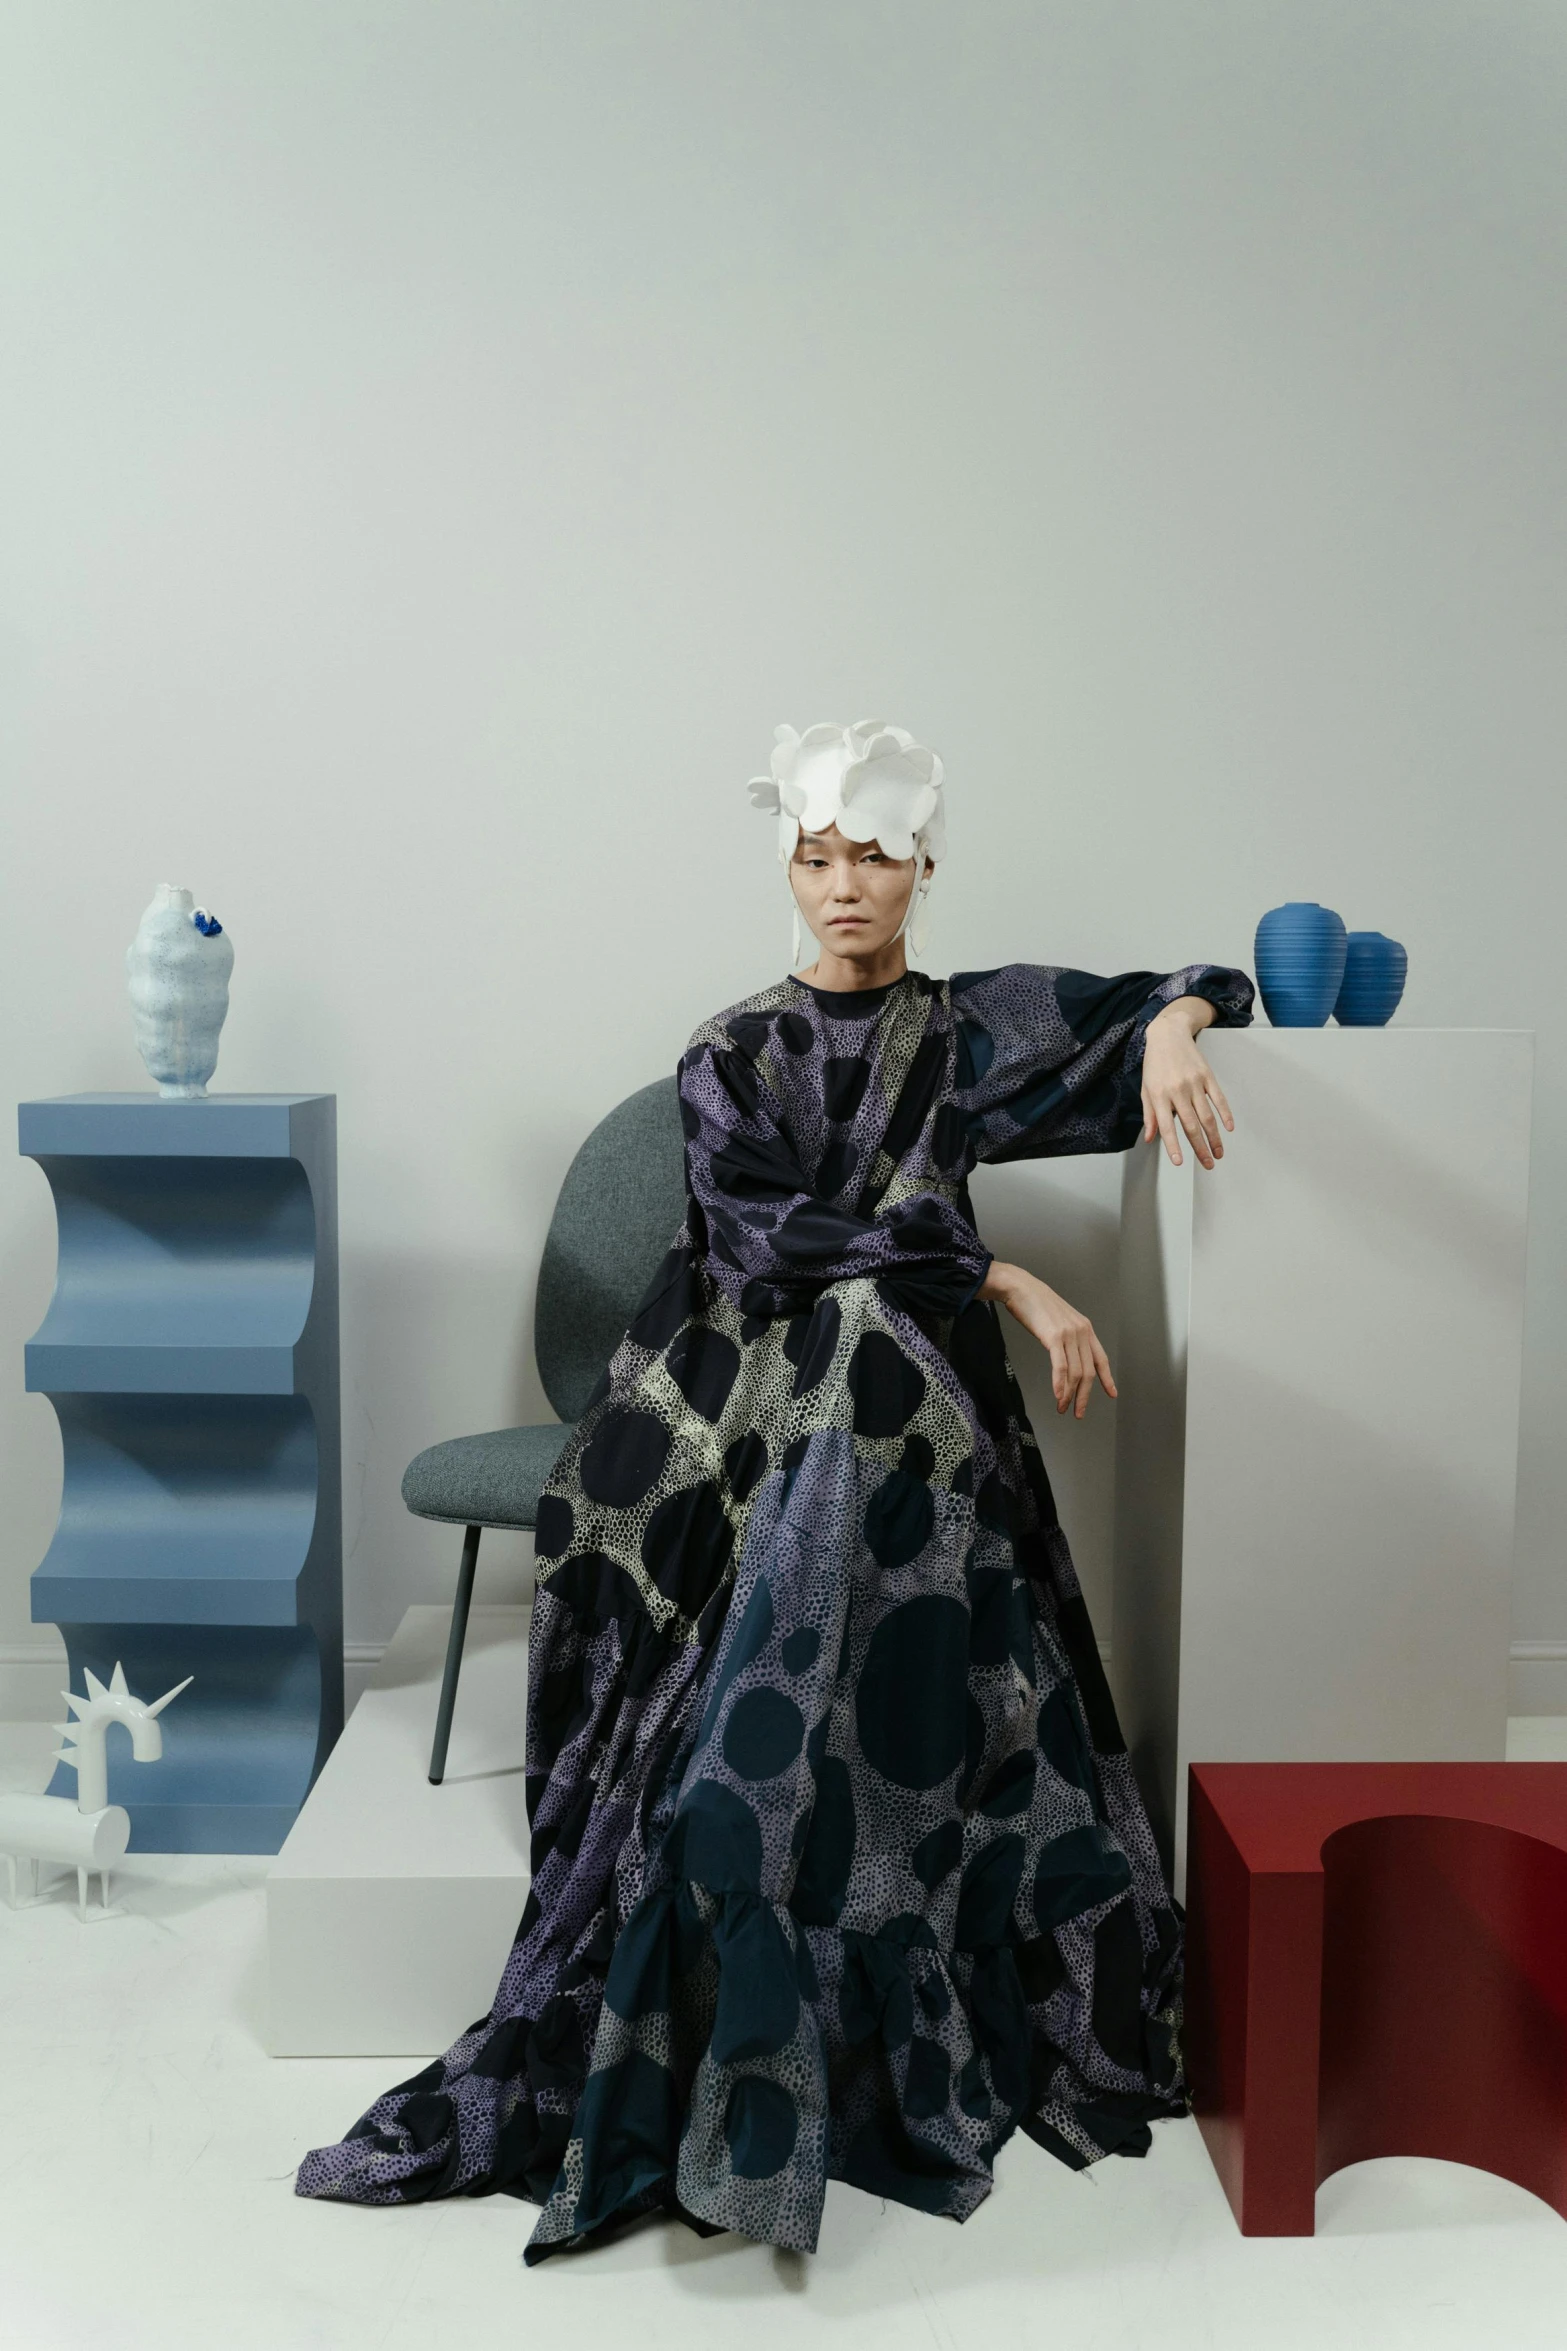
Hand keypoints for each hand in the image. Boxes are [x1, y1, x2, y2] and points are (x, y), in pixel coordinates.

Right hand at [979, 1261, 1116, 1418]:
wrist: (1021, 1287)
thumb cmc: (1036, 1303)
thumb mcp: (1060, 1319)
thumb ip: (1068, 1336)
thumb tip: (1068, 1354)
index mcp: (1085, 1328)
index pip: (1101, 1359)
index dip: (1107, 1379)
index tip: (1112, 1394)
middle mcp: (1081, 1332)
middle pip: (1088, 1372)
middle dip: (1083, 1396)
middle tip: (1078, 1412)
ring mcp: (1069, 1334)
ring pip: (1075, 1373)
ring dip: (1069, 1395)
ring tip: (1062, 1407)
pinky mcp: (1054, 1337)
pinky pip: (1060, 1367)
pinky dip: (1060, 1385)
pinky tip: (1058, 1395)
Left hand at [1140, 998, 1233, 1170]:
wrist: (1169, 1033)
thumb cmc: (1155, 1063)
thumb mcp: (1146, 1088)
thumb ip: (1149, 1114)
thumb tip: (1151, 1138)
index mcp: (1159, 1095)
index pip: (1167, 1127)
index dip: (1174, 1146)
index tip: (1180, 1162)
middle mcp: (1177, 1091)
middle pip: (1191, 1126)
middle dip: (1200, 1148)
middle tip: (1208, 1164)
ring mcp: (1194, 1083)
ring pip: (1207, 1116)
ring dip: (1215, 1137)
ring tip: (1219, 1152)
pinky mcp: (1207, 1076)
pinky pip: (1219, 1098)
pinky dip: (1225, 1114)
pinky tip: (1228, 1128)